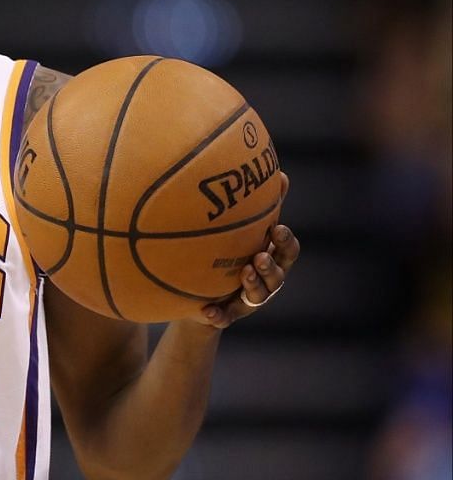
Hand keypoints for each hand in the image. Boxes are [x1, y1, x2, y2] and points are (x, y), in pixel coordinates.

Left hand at [196, 172, 299, 328]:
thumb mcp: (246, 231)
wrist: (203, 293)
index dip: (285, 241)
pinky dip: (218, 316)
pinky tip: (207, 311)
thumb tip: (280, 172)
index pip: (287, 250)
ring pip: (258, 296)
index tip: (277, 229)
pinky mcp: (229, 315)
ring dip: (254, 285)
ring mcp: (249, 300)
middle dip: (271, 267)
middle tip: (259, 256)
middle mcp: (266, 282)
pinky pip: (225, 318)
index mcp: (272, 259)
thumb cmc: (231, 253)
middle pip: (278, 276)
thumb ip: (264, 206)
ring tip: (244, 273)